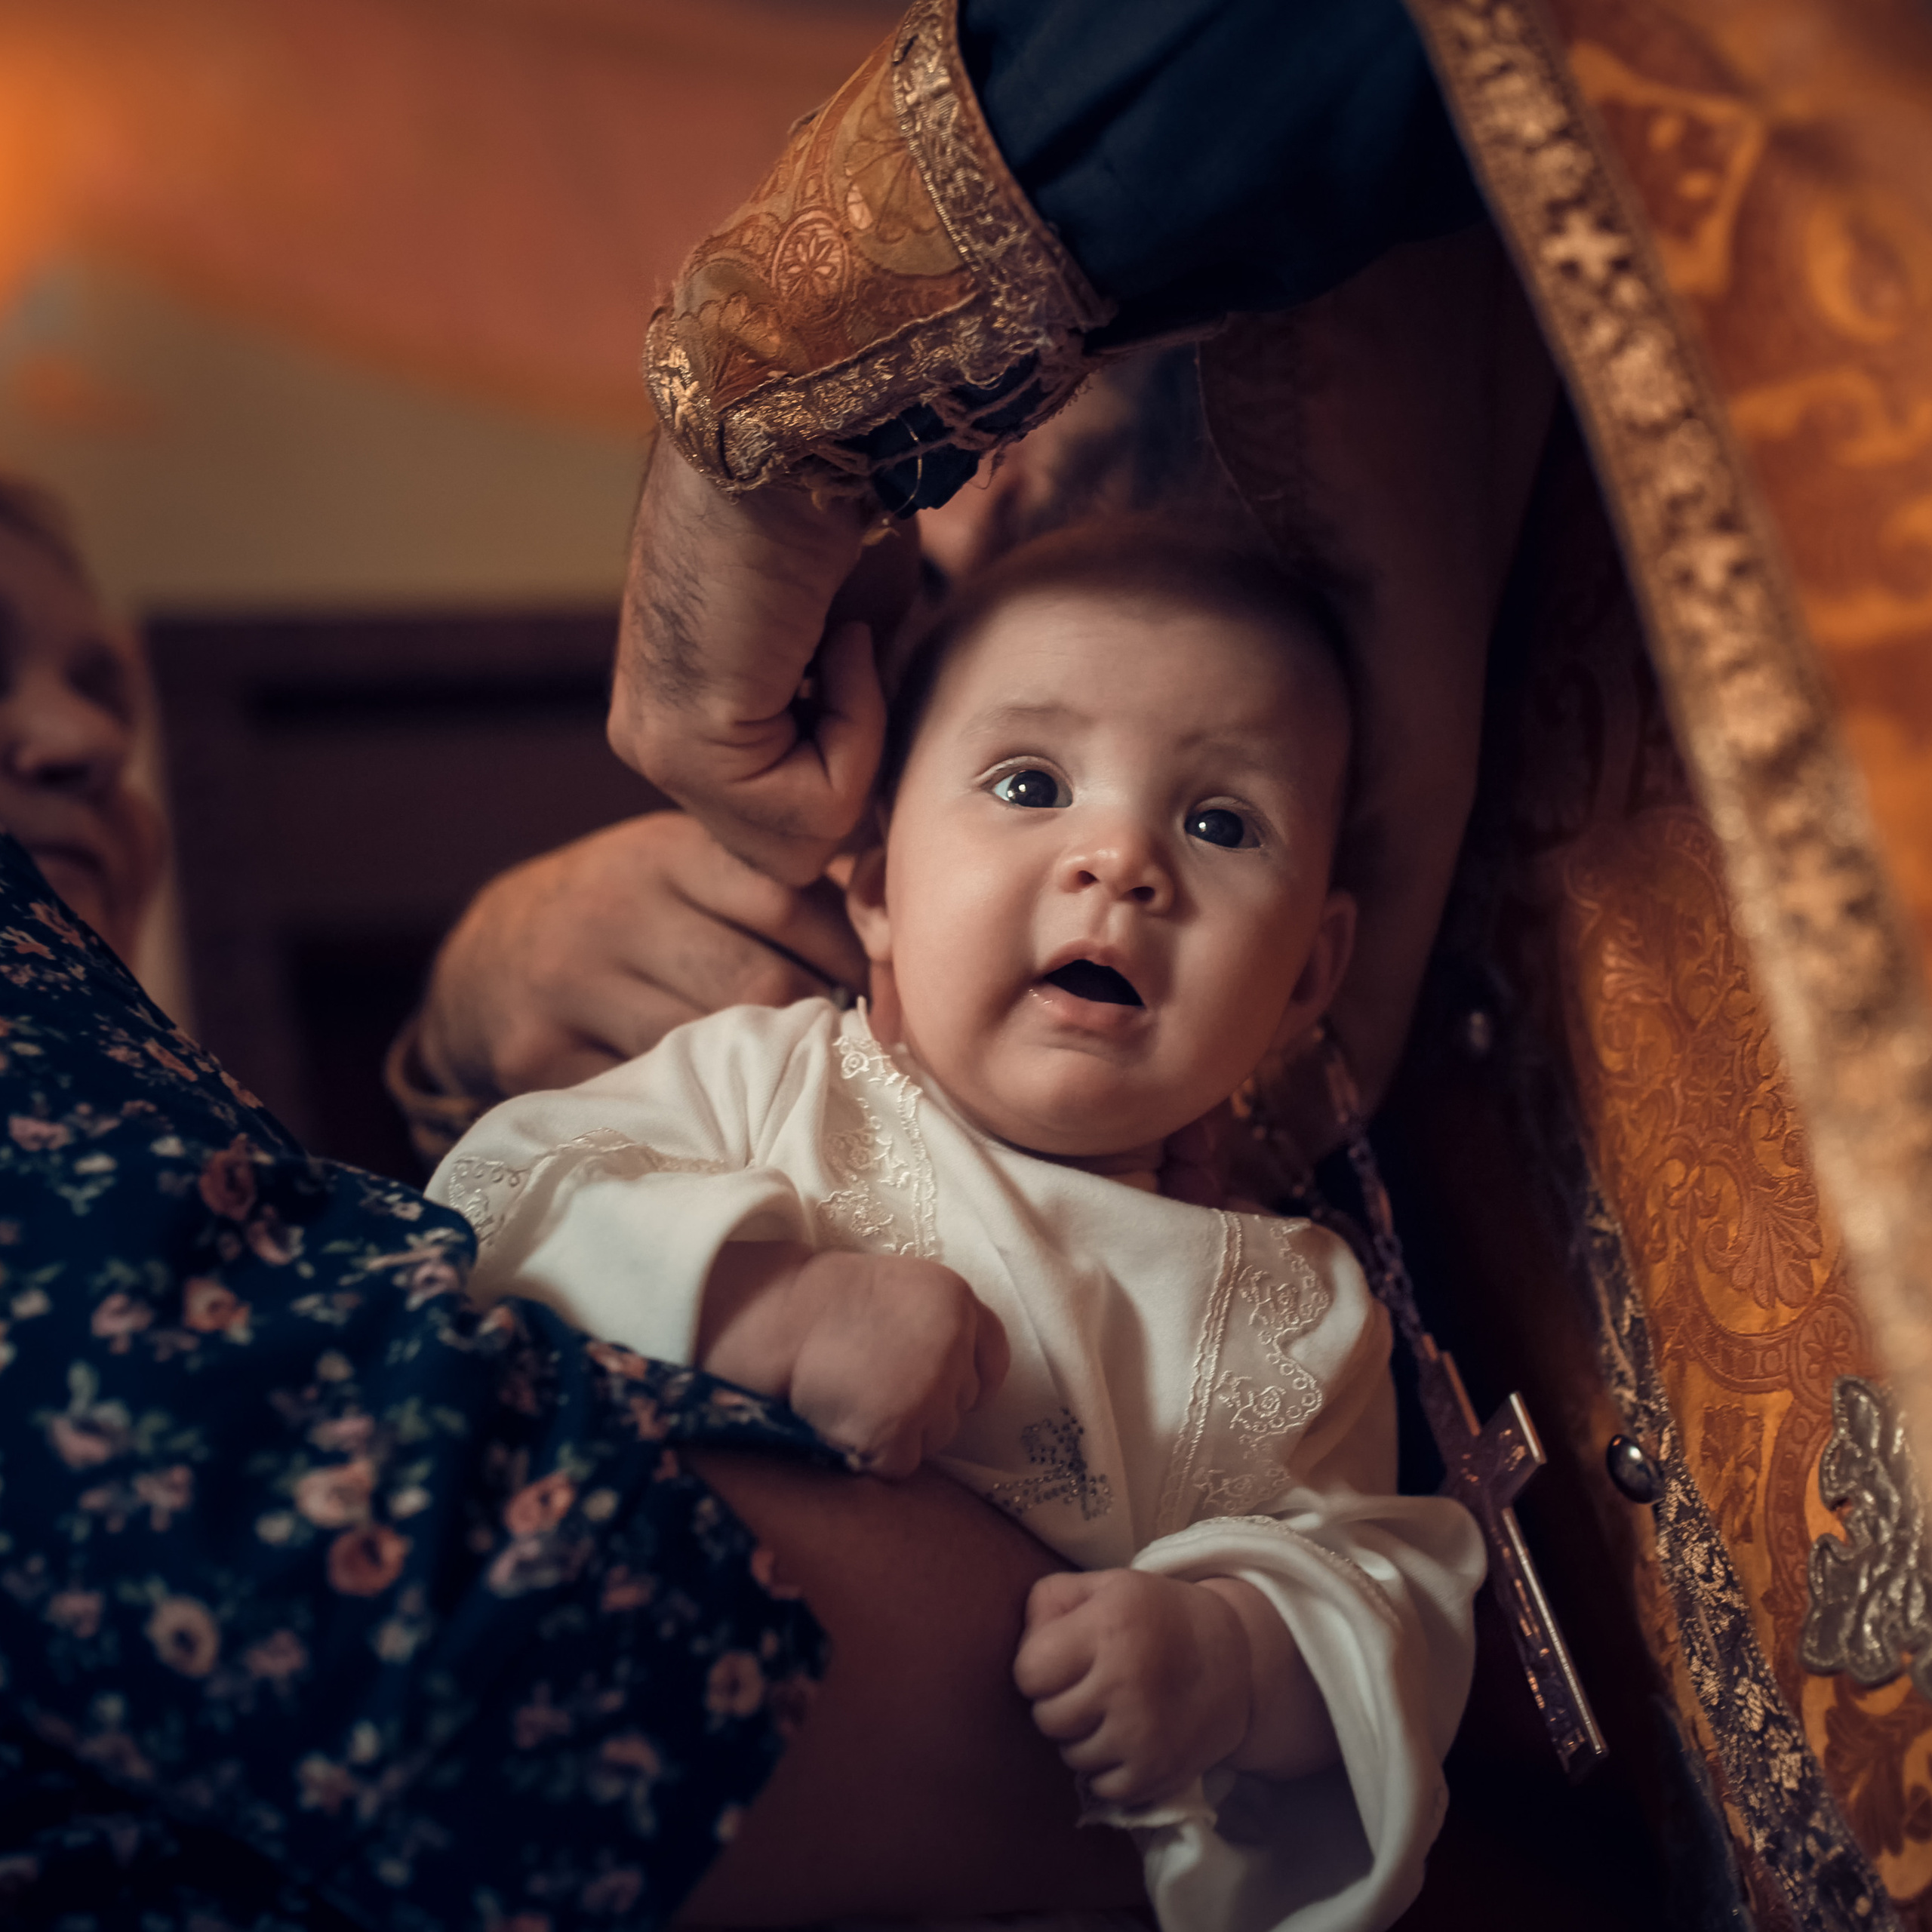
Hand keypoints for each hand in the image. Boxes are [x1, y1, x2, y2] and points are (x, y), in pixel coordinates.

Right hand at [417, 812, 867, 1099]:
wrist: (488, 963)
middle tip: (853, 1051)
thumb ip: (774, 888)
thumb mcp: (687, 870)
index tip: (889, 995)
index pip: (788, 902)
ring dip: (767, 1075)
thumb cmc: (629, 916)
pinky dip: (699, 1111)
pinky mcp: (538, 1054)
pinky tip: (727, 1112)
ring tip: (798, 1083)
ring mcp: (570, 983)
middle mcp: (614, 908)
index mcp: (665, 852)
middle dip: (815, 1023)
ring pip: (708, 1046)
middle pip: (758, 982)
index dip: (852, 955)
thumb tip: (896, 935)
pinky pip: (648, 1093)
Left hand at [609, 441, 912, 884]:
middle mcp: (657, 744)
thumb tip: (878, 809)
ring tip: (836, 639)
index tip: (857, 662)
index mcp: (688, 719)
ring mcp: (660, 753)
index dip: (852, 765)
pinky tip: (829, 641)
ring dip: (856, 742)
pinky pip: (813, 810)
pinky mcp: (686, 751)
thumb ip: (847, 724)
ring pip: (805, 840)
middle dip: (852, 767)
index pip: (789, 819)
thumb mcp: (853, 644)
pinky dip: (855, 732)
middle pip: (792, 846)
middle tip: (849, 654)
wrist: (796, 436)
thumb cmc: (832, 511)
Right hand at [701, 1244, 1009, 1478]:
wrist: (775, 1321)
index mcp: (956, 1298)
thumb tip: (963, 1374)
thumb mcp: (901, 1290)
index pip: (993, 1358)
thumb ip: (939, 1322)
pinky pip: (902, 1464)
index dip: (969, 1377)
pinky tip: (846, 1422)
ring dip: (903, 1431)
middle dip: (928, 1405)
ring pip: (937, 1437)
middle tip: (877, 1384)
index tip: (944, 1384)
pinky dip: (874, 1455)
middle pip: (963, 1403)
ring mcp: (929, 1389)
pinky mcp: (898, 1431)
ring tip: (857, 1398)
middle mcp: (953, 1342)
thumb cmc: (826, 1307)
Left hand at [1013, 1569, 1252, 1808]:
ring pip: (1071, 1755)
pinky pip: (1102, 1787)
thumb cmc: (1155, 1616)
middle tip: (1089, 1687)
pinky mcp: (1159, 1771)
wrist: (1236, 1657)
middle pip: (1046, 1718)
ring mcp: (1143, 1732)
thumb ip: (1049, 1602)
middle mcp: (1125, 1680)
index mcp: (1108, 1626)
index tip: (1062, 1660)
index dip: (1038, 1668)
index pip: (1029, 1672)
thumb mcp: (1104, 1586)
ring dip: (1082, 1738)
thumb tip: (1023, 1649)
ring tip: (1111, 1711)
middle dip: (1058, 1703)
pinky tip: (1127, 1739)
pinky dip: (1108, 1769)